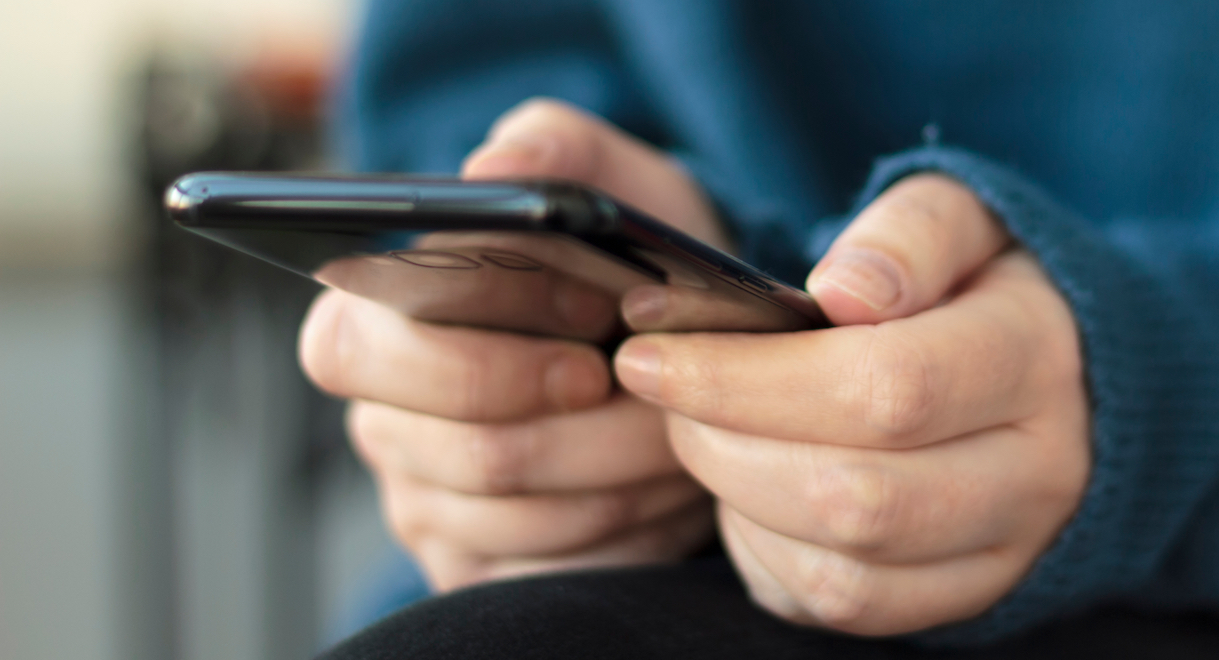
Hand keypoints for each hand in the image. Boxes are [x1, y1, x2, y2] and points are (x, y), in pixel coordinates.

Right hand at [299, 99, 719, 590]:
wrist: (675, 342)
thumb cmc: (625, 260)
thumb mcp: (609, 179)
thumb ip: (552, 147)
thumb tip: (489, 170)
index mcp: (373, 320)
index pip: (366, 346)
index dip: (491, 349)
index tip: (597, 328)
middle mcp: (385, 418)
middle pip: (470, 450)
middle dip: (591, 424)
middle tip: (654, 389)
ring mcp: (425, 503)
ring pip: (522, 515)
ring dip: (625, 471)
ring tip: (679, 432)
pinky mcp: (477, 566)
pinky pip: (548, 570)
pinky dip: (625, 528)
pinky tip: (662, 488)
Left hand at [614, 174, 1089, 634]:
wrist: (1053, 378)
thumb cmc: (975, 288)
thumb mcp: (957, 221)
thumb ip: (907, 236)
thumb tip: (844, 291)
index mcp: (1034, 359)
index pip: (886, 387)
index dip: (747, 378)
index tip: (652, 349)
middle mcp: (1034, 473)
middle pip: (854, 496)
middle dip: (721, 443)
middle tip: (659, 388)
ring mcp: (1001, 552)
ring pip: (842, 573)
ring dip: (734, 501)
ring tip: (698, 430)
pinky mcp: (958, 599)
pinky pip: (841, 607)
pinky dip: (763, 553)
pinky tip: (743, 489)